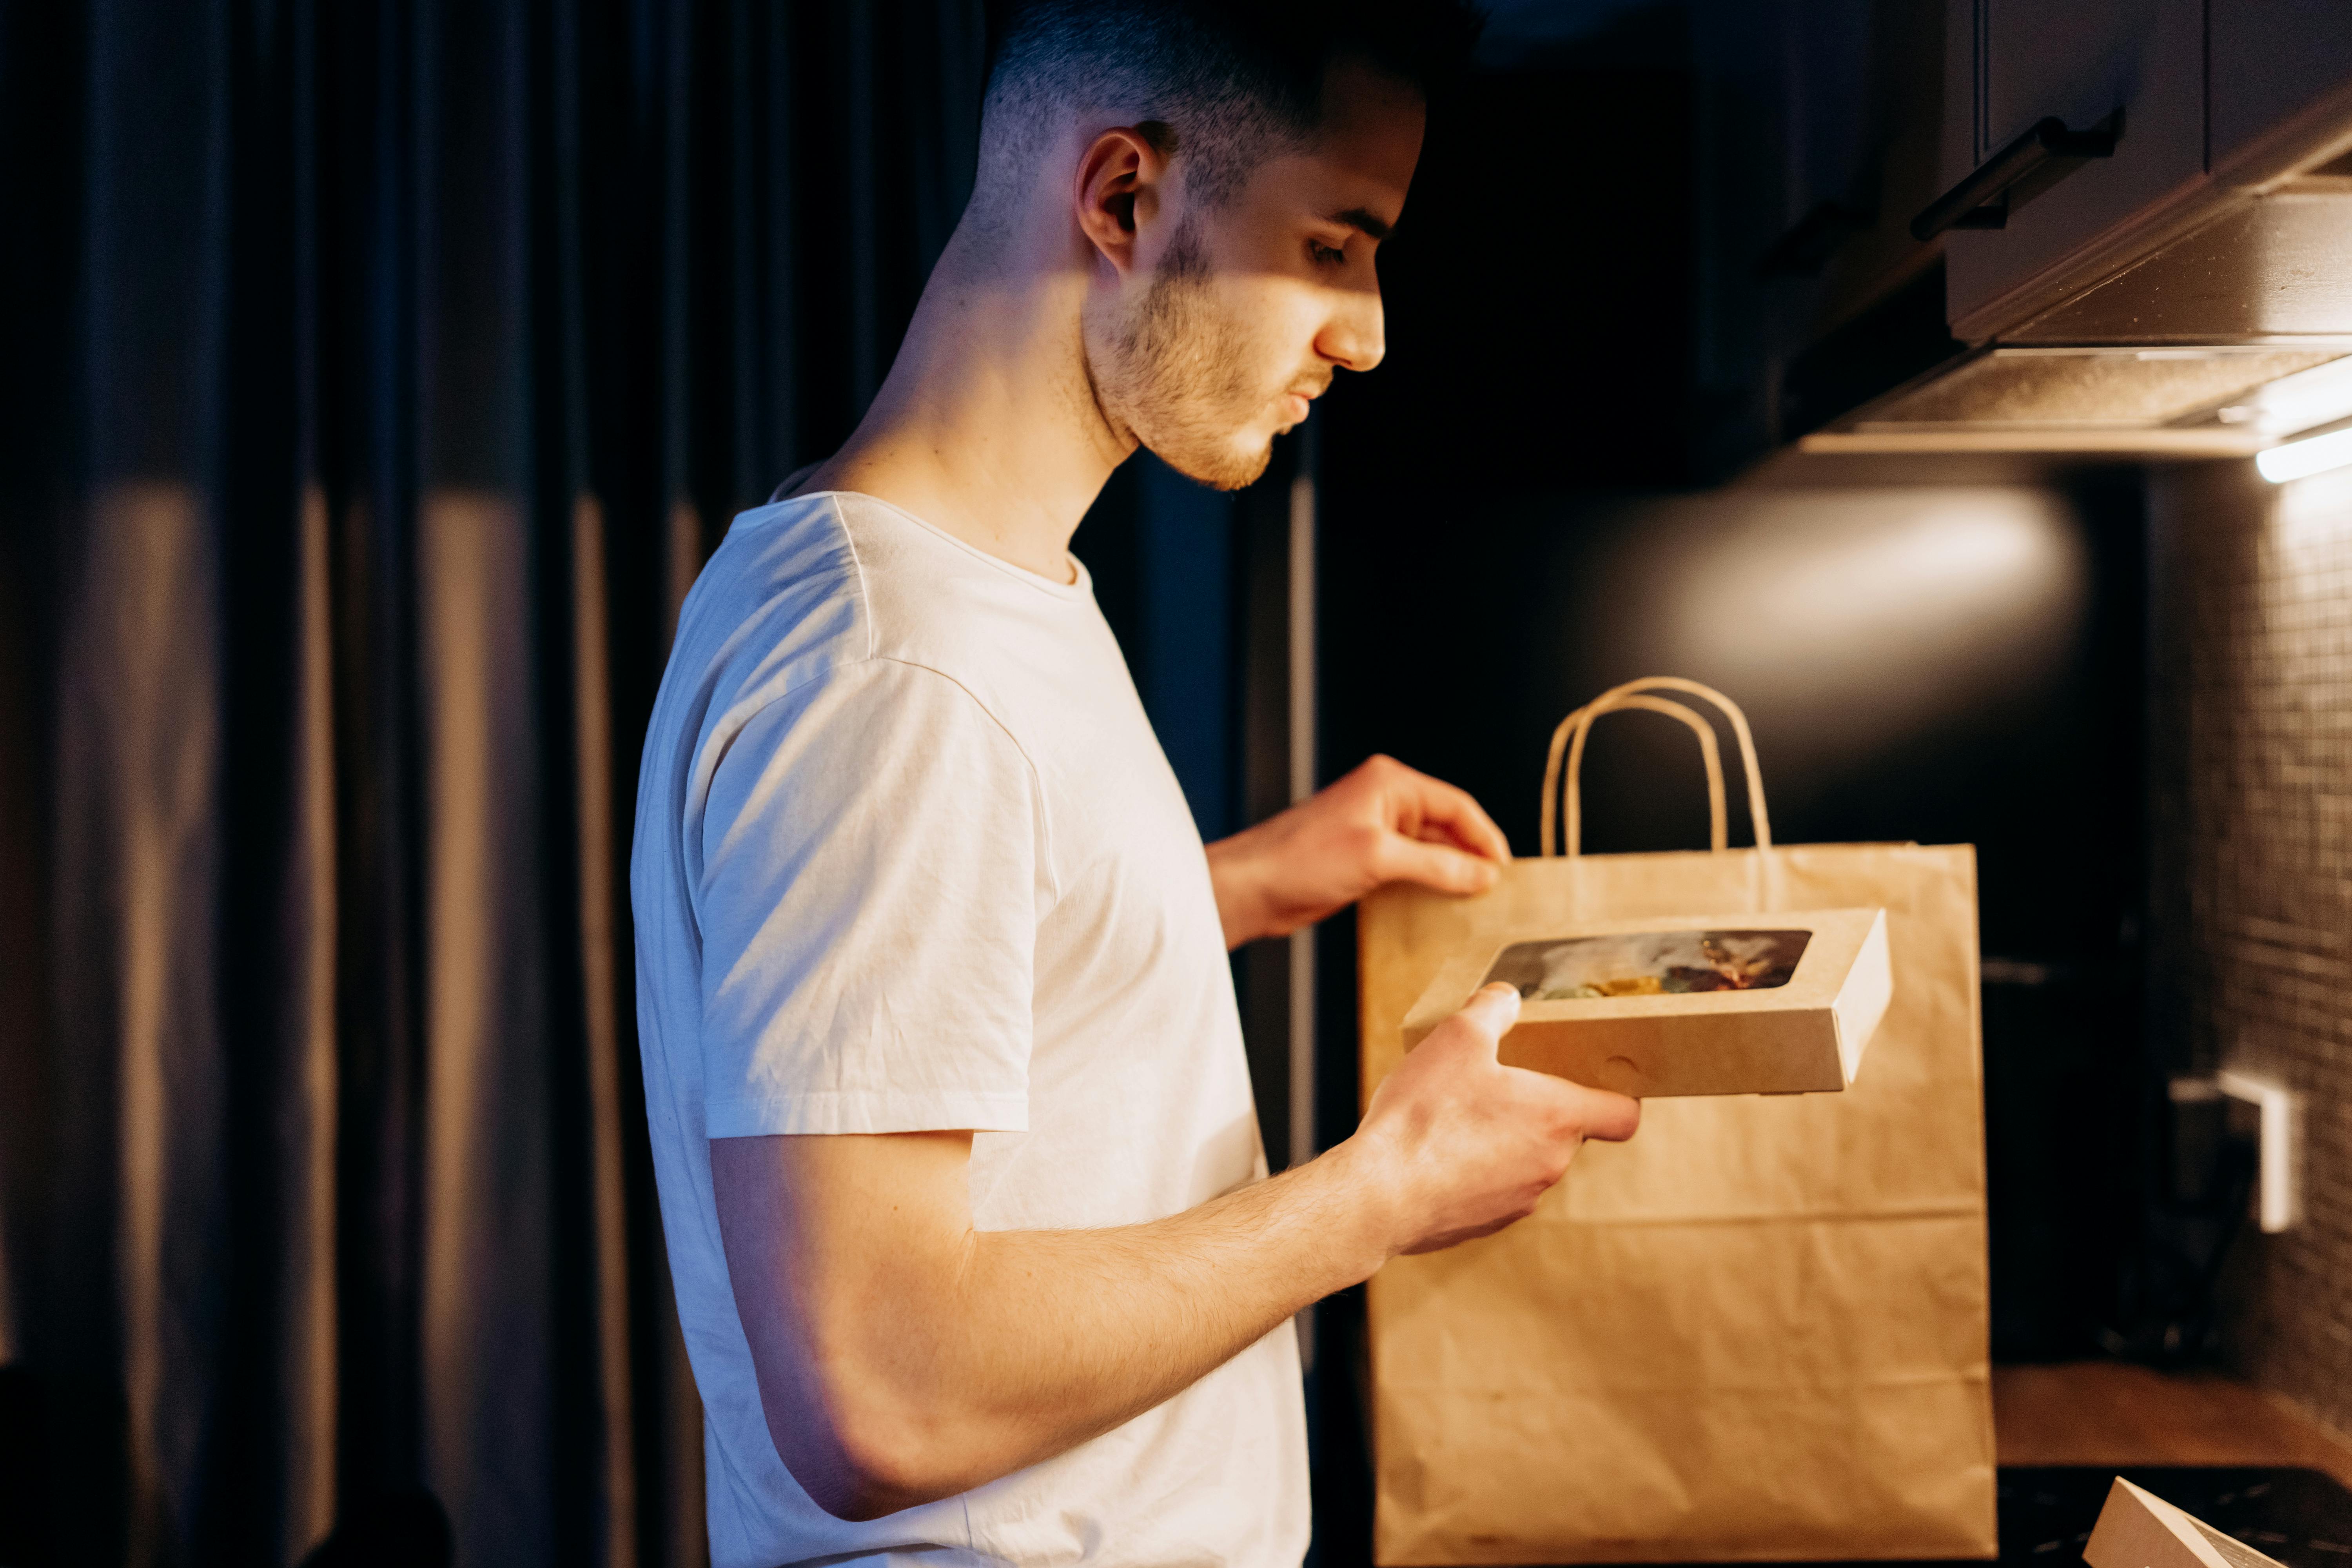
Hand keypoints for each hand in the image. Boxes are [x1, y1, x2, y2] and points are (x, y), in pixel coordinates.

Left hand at [1205, 754, 1508, 946]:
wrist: (1253, 887)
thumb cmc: (1302, 859)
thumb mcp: (1378, 858)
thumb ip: (1436, 864)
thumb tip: (1482, 874)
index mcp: (1390, 783)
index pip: (1456, 805)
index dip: (1485, 837)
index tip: (1505, 870)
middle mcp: (1385, 802)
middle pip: (1446, 828)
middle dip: (1471, 857)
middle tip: (1496, 893)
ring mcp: (1374, 832)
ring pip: (1430, 852)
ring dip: (1451, 876)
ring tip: (1476, 905)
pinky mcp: (1364, 861)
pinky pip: (1410, 871)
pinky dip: (1428, 887)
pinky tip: (1442, 909)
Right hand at [1346, 984, 1639, 1254]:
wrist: (1381, 1195)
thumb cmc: (1426, 1116)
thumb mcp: (1456, 1038)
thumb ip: (1491, 1009)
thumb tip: (1506, 997)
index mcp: (1557, 1118)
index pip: (1623, 1115)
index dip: (1615, 1095)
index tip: (1590, 1081)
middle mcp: (1550, 1164)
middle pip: (1566, 1133)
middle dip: (1537, 1109)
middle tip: (1496, 1086)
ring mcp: (1520, 1201)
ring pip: (1528, 1161)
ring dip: (1505, 1140)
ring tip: (1456, 1119)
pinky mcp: (1486, 1224)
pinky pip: (1494, 1189)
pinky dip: (1476, 1171)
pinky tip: (1436, 1154)